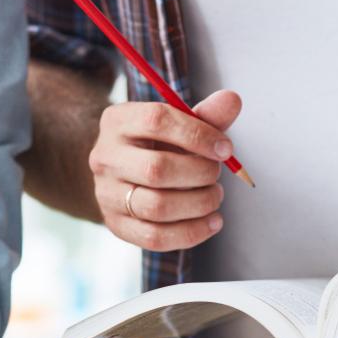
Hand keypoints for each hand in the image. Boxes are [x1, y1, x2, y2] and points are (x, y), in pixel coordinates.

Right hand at [88, 90, 240, 250]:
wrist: (123, 173)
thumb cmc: (156, 145)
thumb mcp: (178, 124)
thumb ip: (206, 116)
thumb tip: (233, 100)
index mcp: (118, 121)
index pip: (157, 120)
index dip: (198, 135)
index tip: (226, 149)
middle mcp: (105, 157)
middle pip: (156, 169)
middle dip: (200, 173)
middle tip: (216, 175)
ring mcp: (106, 194)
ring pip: (157, 207)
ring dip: (198, 204)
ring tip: (215, 197)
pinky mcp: (116, 225)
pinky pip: (155, 237)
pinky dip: (192, 232)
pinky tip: (212, 222)